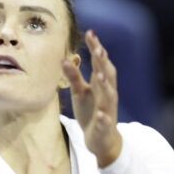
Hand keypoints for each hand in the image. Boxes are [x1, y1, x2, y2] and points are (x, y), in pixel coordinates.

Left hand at [63, 30, 122, 167]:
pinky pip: (105, 121)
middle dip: (103, 62)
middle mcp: (107, 94)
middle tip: (98, 48)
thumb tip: (64, 59)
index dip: (96, 48)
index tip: (91, 33)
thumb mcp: (80, 93)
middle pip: (107, 75)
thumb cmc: (91, 111)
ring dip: (105, 85)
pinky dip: (104, 117)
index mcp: (101, 84)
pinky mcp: (105, 125)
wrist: (102, 139)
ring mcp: (108, 109)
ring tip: (99, 75)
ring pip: (109, 96)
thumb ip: (74, 77)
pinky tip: (101, 114)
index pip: (100, 62)